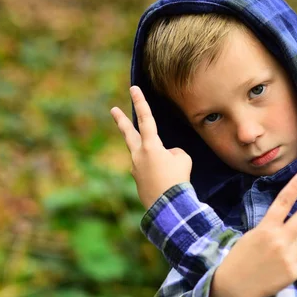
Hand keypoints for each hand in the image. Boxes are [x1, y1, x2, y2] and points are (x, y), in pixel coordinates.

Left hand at [110, 86, 192, 208]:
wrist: (168, 207)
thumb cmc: (177, 180)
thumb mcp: (182, 159)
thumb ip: (172, 152)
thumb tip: (165, 156)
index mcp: (150, 146)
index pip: (145, 119)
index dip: (140, 102)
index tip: (133, 89)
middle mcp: (138, 155)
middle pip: (129, 133)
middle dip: (121, 121)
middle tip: (113, 110)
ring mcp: (135, 168)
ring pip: (146, 156)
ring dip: (158, 159)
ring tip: (171, 174)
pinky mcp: (137, 180)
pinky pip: (150, 170)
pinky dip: (159, 173)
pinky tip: (166, 183)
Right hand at [209, 170, 296, 296]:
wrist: (235, 286)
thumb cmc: (241, 258)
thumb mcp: (253, 236)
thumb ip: (272, 229)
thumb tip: (293, 228)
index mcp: (266, 228)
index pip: (282, 203)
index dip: (294, 187)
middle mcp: (279, 239)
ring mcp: (288, 255)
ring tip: (279, 254)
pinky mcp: (295, 270)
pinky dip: (294, 261)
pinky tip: (280, 267)